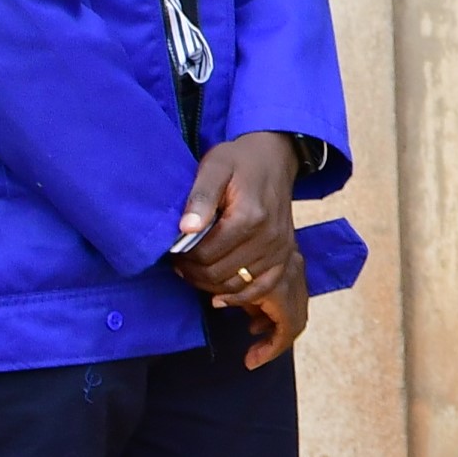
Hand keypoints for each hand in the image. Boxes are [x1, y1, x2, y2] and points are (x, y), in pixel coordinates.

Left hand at [173, 132, 308, 369]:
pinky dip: (239, 297)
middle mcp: (269, 239)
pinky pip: (262, 288)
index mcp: (250, 217)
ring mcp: (280, 250)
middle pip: (219, 275)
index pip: (206, 255)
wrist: (274, 159)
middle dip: (193, 273)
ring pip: (237, 286)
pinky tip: (219, 296)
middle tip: (178, 262)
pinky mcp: (285, 256)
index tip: (172, 250)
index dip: (183, 257)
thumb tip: (185, 229)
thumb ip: (199, 197)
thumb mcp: (214, 166)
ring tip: (193, 272)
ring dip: (210, 286)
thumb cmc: (239, 161)